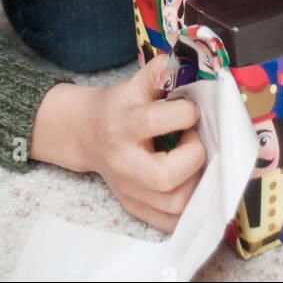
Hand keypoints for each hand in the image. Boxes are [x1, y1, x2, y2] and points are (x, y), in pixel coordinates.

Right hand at [79, 57, 205, 232]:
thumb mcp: (134, 83)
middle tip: (194, 140)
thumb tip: (189, 58)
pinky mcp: (136, 208)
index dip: (184, 113)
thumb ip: (161, 71)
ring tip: (192, 160)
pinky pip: (170, 223)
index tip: (192, 109)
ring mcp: (130, 191)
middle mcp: (125, 163)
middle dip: (192, 156)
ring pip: (174, 204)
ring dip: (196, 182)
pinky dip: (189, 209)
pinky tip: (192, 184)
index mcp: (123, 126)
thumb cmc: (119, 107)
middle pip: (165, 177)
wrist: (86, 134)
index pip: (155, 122)